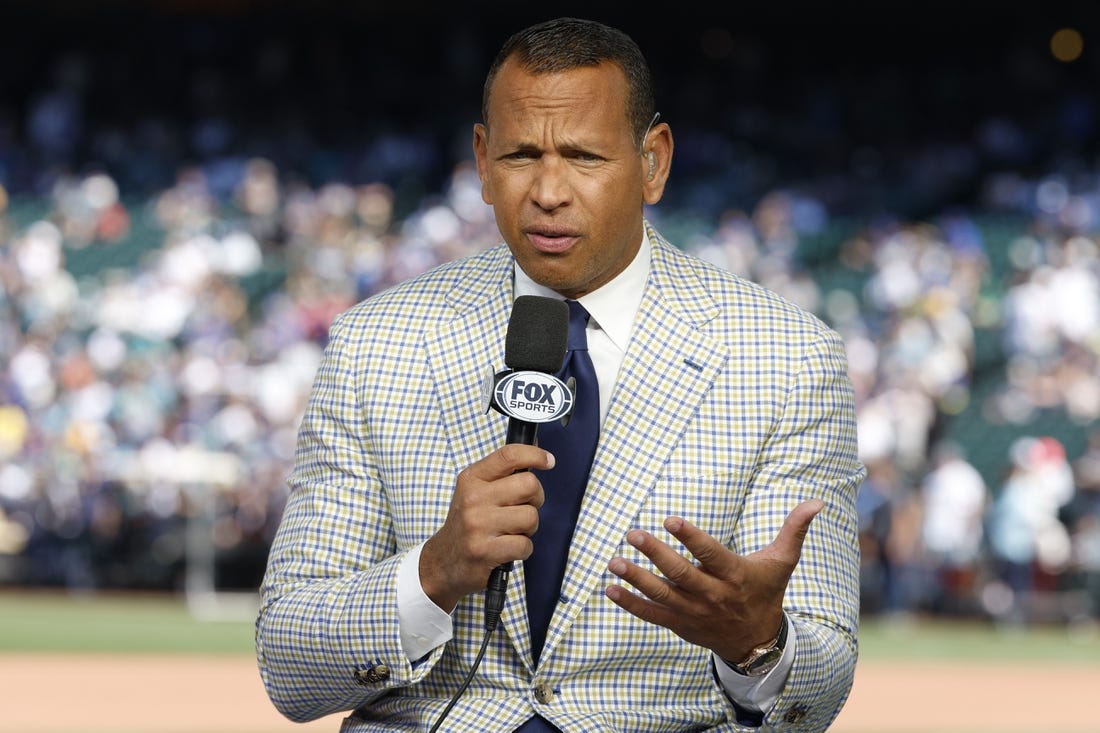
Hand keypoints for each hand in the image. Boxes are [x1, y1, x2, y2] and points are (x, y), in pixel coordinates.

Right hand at [420, 444, 553, 611]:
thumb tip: (540, 455)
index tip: (548, 461)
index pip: (508, 455)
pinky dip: (523, 549)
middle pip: (529, 485)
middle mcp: (472, 498)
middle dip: (536, 498)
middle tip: (524, 508)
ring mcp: (477, 525)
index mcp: (471, 479)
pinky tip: (508, 549)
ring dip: (529, 528)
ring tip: (513, 531)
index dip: (535, 455)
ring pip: (530, 517)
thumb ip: (502, 475)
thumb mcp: (475, 491)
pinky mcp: (484, 551)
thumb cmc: (469, 523)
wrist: (443, 561)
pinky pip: (525, 545)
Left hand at [604, 499, 823, 661]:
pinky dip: (630, 603)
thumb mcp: (782, 561)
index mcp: (735, 575)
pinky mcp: (679, 624)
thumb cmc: (766, 591)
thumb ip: (794, 529)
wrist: (757, 642)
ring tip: (614, 562)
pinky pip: (651, 615)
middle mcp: (713, 595)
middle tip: (632, 533)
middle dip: (656, 555)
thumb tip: (817, 500)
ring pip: (662, 596)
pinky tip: (610, 588)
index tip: (670, 519)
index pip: (710, 554)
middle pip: (681, 575)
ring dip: (636, 579)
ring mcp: (694, 613)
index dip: (691, 538)